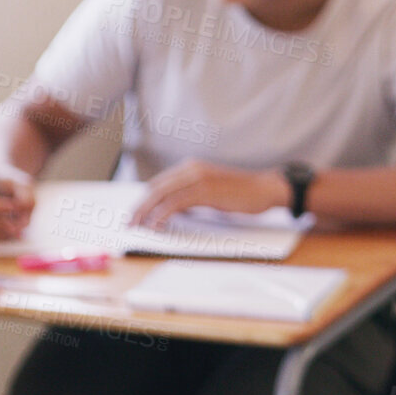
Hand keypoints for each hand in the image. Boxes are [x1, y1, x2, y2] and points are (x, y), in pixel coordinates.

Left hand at [132, 159, 288, 229]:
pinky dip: (163, 215)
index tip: (135, 215)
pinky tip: (157, 225)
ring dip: (146, 212)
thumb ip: (191, 198)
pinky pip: (176, 203)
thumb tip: (170, 212)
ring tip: (137, 226)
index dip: (144, 200)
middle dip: (139, 207)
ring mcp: (198, 178)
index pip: (159, 184)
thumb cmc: (241, 194)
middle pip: (155, 189)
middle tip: (129, 223)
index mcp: (191, 168)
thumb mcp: (211, 194)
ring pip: (161, 195)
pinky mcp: (205, 190)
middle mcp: (192, 169)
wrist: (266, 189)